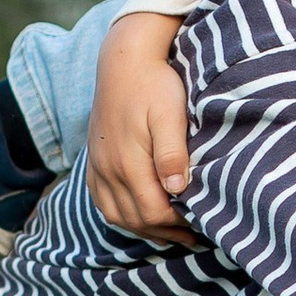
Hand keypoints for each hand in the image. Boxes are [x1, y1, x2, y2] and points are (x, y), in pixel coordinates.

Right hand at [86, 11, 192, 236]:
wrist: (123, 59)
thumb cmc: (154, 84)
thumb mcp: (169, 114)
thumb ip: (172, 152)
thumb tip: (177, 188)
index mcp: (128, 162)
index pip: (153, 211)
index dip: (178, 224)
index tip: (200, 223)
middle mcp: (109, 169)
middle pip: (135, 219)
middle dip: (164, 232)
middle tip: (192, 236)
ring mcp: (98, 165)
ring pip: (116, 214)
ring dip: (142, 228)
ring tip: (170, 232)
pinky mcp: (94, 159)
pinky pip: (101, 200)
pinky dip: (120, 214)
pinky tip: (138, 214)